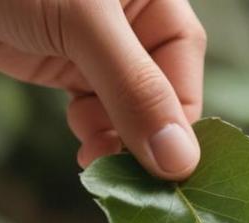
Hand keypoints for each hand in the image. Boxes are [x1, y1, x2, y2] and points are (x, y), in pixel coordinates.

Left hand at [0, 0, 204, 178]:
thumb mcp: (80, 24)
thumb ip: (132, 88)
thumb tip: (178, 159)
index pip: (183, 62)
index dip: (178, 119)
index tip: (165, 170)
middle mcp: (132, 19)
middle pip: (159, 91)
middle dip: (143, 135)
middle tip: (125, 177)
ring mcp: (98, 45)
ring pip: (127, 107)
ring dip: (115, 141)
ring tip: (93, 160)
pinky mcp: (65, 65)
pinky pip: (97, 110)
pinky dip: (93, 135)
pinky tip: (84, 153)